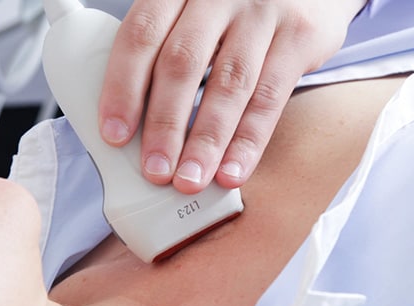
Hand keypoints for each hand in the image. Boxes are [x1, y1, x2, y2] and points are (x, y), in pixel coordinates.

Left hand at [98, 0, 367, 193]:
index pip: (141, 35)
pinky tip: (233, 171)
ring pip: (228, 84)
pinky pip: (270, 97)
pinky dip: (248, 140)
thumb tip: (128, 124)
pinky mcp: (299, 35)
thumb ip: (163, 46)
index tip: (114, 136)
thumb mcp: (192, 8)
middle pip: (182, 62)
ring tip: (190, 180)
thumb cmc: (234, 5)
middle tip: (155, 171)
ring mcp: (261, 12)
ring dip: (206, 141)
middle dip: (164, 124)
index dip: (123, 87)